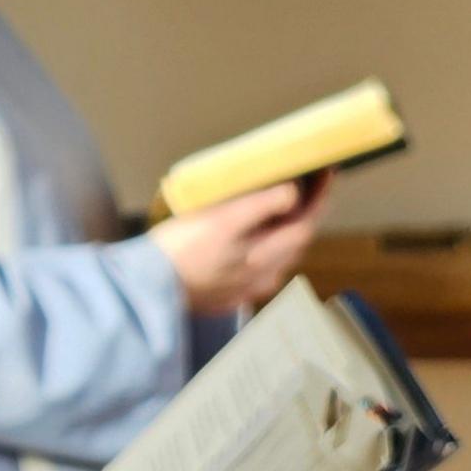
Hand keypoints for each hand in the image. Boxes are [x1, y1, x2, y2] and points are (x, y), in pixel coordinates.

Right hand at [147, 171, 332, 315]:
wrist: (146, 290)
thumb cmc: (179, 250)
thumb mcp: (221, 218)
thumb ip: (261, 205)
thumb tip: (293, 193)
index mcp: (264, 257)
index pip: (305, 223)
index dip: (319, 198)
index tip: (324, 174)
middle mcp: (261, 277)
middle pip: (295, 243)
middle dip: (303, 214)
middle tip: (303, 187)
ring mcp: (244, 290)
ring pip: (278, 259)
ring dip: (284, 234)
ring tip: (278, 212)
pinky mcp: (226, 297)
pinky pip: (257, 272)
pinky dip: (263, 252)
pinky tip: (249, 244)